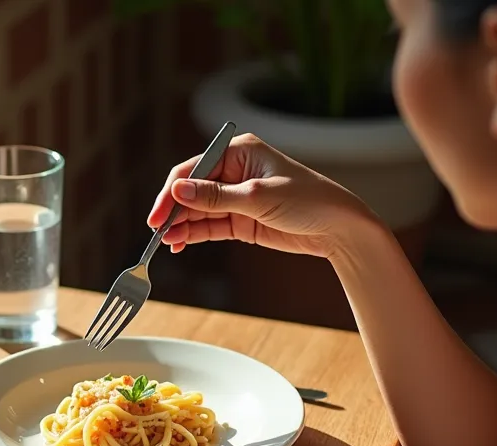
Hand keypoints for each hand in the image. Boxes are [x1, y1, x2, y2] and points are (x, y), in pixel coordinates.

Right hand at [147, 133, 380, 257]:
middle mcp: (234, 171)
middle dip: (174, 210)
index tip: (158, 214)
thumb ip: (215, 197)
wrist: (339, 228)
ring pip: (198, 210)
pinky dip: (194, 234)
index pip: (194, 168)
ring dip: (181, 225)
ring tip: (167, 242)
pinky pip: (210, 226)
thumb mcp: (258, 197)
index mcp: (238, 151)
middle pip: (192, 190)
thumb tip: (178, 189)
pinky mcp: (242, 220)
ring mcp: (236, 197)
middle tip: (157, 231)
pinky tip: (181, 243)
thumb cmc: (308, 200)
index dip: (172, 191)